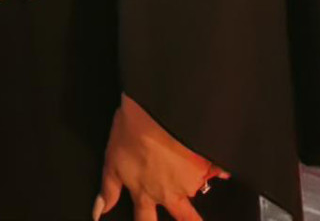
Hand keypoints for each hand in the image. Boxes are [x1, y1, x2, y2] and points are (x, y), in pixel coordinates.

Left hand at [93, 94, 230, 220]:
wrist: (154, 108)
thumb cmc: (131, 131)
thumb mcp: (112, 159)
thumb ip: (108, 189)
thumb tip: (100, 211)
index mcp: (146, 192)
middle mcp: (170, 193)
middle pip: (186, 219)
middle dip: (190, 220)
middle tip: (192, 219)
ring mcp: (190, 180)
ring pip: (198, 190)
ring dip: (195, 182)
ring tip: (191, 164)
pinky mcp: (206, 163)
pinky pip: (218, 170)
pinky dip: (218, 168)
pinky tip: (219, 164)